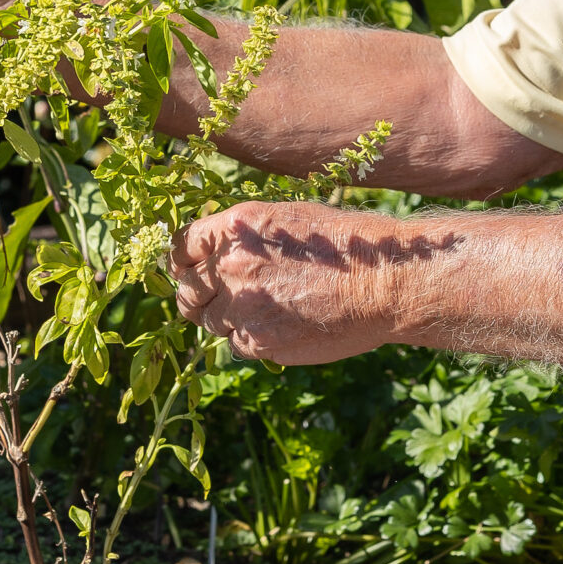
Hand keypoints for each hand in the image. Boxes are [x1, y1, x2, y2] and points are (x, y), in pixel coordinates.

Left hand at [171, 201, 446, 364]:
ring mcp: (243, 307)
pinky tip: (280, 326)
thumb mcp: (286, 219)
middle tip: (219, 299)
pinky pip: (235, 344)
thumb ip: (242, 237)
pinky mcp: (260, 342)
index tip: (190, 270)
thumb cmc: (342, 244)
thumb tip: (211, 255)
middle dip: (198, 295)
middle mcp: (231, 265)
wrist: (382, 282)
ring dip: (226, 318)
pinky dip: (250, 339)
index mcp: (235, 227)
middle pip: (187, 290)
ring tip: (262, 311)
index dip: (183, 262)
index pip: (180, 247)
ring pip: (208, 321)